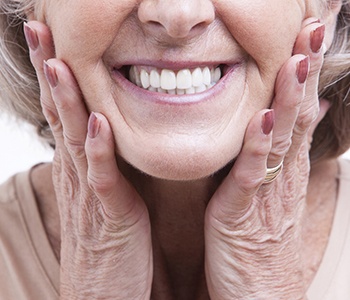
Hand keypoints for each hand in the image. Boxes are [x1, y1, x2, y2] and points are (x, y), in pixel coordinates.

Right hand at [24, 21, 152, 298]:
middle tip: (40, 30)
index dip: (56, 75)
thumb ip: (102, 163)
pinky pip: (102, 179)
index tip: (52, 39)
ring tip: (58, 62)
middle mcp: (78, 175)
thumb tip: (103, 132)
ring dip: (66, 101)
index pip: (63, 112)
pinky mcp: (110, 217)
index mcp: (80, 168)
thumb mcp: (102, 194)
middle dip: (50, 72)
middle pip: (60, 115)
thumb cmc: (107, 242)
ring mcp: (90, 195)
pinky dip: (98, 150)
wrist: (102, 294)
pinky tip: (97, 123)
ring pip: (74, 139)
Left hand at [204, 19, 325, 298]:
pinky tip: (264, 119)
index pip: (298, 112)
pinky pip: (252, 174)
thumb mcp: (276, 196)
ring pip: (281, 138)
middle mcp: (282, 176)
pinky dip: (259, 146)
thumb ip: (282, 158)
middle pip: (296, 115)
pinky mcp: (243, 212)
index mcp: (285, 170)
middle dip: (304, 72)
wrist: (257, 296)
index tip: (308, 38)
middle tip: (312, 29)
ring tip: (297, 60)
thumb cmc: (262, 245)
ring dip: (290, 98)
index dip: (304, 75)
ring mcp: (266, 193)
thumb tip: (299, 121)